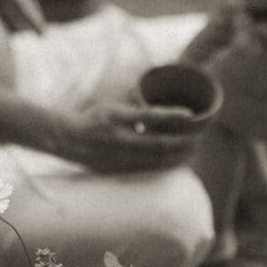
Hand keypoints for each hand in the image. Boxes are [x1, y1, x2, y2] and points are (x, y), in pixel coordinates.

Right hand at [61, 101, 196, 173]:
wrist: (68, 139)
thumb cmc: (92, 117)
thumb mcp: (112, 104)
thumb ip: (134, 103)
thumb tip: (156, 99)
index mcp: (117, 117)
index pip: (150, 115)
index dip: (171, 115)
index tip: (189, 115)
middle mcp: (120, 138)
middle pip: (159, 143)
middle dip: (181, 142)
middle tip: (197, 139)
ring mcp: (119, 156)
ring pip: (156, 159)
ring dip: (176, 156)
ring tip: (191, 152)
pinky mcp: (119, 168)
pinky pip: (147, 168)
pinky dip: (163, 164)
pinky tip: (174, 162)